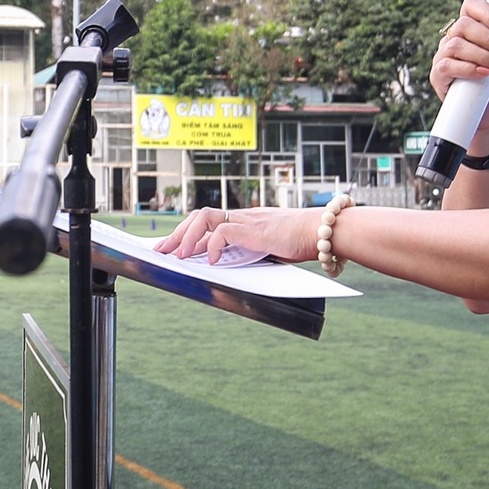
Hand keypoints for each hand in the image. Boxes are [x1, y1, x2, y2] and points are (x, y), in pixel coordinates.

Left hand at [149, 206, 320, 265]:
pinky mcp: (254, 229)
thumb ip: (254, 254)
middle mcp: (243, 217)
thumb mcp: (272, 249)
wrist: (326, 231)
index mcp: (245, 221)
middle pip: (199, 217)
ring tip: (178, 256)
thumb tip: (233, 271)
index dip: (187, 232)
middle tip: (161, 251)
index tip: (172, 246)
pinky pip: (223, 232)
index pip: (208, 220)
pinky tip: (210, 260)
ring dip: (187, 237)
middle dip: (177, 234)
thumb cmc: (305, 242)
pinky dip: (213, 245)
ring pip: (205, 218)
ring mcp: (248, 220)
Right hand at [429, 0, 488, 143]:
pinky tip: (484, 74)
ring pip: (456, 44)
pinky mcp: (439, 75)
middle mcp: (455, 39)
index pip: (470, 6)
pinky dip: (469, 68)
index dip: (486, 12)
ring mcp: (444, 56)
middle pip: (464, 24)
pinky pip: (448, 65)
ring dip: (482, 55)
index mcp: (473, 29)